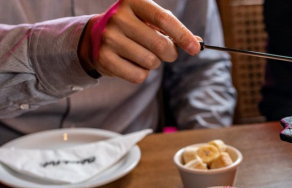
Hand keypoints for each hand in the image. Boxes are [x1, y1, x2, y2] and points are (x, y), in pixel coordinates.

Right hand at [78, 0, 200, 83]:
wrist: (94, 36)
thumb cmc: (132, 27)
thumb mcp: (149, 20)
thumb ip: (173, 29)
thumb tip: (197, 42)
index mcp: (133, 1)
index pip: (164, 19)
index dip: (183, 36)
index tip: (195, 48)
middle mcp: (119, 17)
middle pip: (161, 45)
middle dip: (170, 53)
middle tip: (166, 52)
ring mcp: (109, 38)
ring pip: (151, 62)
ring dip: (154, 63)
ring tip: (143, 54)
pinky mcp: (104, 58)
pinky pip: (138, 75)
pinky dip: (141, 73)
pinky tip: (131, 62)